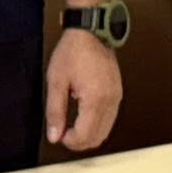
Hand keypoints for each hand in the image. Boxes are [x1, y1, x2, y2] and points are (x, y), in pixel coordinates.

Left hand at [45, 28, 123, 150]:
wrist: (90, 30)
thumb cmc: (73, 51)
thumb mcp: (56, 80)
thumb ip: (55, 111)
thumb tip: (54, 135)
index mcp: (95, 98)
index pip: (85, 136)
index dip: (70, 141)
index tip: (59, 134)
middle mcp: (110, 100)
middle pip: (98, 138)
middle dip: (79, 141)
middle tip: (64, 133)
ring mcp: (116, 96)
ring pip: (106, 131)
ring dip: (89, 134)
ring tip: (72, 124)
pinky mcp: (117, 92)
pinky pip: (110, 118)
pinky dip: (97, 124)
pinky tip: (84, 115)